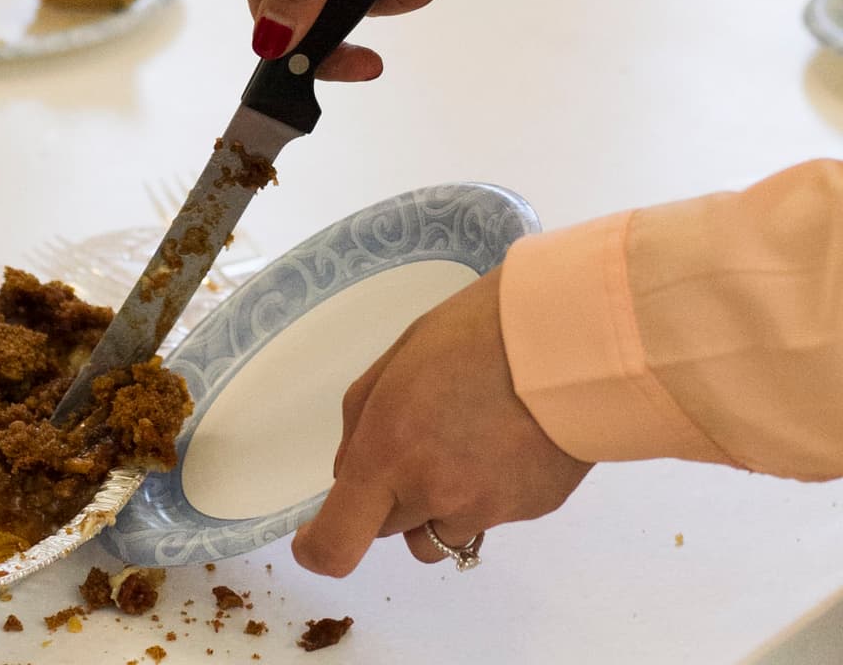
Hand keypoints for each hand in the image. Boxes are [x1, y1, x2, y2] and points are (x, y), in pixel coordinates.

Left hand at [293, 268, 591, 577]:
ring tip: (463, 444)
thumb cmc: (474, 331)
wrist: (569, 337)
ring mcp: (485, 509)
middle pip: (388, 531)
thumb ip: (362, 420)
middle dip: (387, 498)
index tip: (311, 539)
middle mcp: (434, 494)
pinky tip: (503, 441)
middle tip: (413, 441)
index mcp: (390, 453)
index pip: (339, 542)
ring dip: (435, 506)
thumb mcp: (397, 359)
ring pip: (439, 535)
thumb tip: (350, 470)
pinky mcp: (529, 512)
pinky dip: (484, 492)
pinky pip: (488, 517)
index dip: (317, 551)